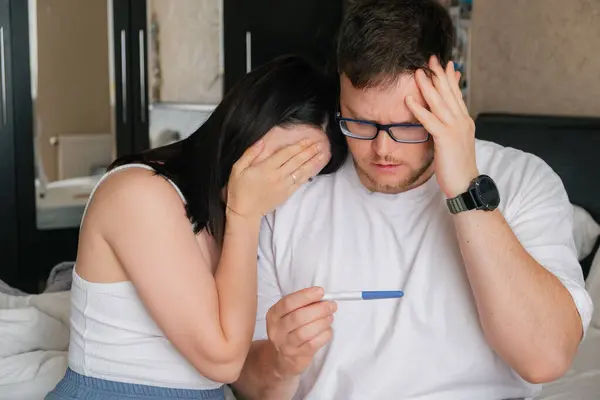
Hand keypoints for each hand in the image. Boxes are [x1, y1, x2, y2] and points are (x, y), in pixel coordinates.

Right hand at [227, 139, 325, 221]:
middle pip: (297, 161)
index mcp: (266, 167)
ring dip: (313, 162)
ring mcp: (284, 185)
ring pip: (301, 171)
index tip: (308, 139)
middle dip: (309, 151)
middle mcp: (278, 175)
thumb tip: (261, 141)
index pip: (286, 153)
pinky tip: (314, 168)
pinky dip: (308, 174)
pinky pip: (300, 182)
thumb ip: (250, 153)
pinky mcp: (286, 194)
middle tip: (320, 144)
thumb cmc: (239, 189)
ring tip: (322, 154)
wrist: (244, 212)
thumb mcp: (238, 168)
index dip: (298, 146)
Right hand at [266, 287, 336, 377]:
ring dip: (323, 322)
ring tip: (330, 317)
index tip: (321, 292)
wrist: (283, 357)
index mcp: (274, 314)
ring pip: (306, 332)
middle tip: (331, 305)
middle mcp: (277, 330)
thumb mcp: (290, 314)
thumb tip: (324, 298)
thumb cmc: (291, 329)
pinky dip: (324, 334)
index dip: (306, 296)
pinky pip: (314, 343)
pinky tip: (327, 330)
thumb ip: (303, 304)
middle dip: (319, 309)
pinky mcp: (297, 355)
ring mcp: (286, 344)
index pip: (288, 303)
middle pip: (298, 317)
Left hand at [405, 56, 478, 197]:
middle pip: (448, 93)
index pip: (456, 95)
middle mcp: (462, 121)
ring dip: (428, 86)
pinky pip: (430, 120)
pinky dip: (419, 109)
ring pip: (439, 103)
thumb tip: (444, 118)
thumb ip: (450, 127)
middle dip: (439, 75)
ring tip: (418, 72)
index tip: (444, 64)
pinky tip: (409, 99)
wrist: (466, 184)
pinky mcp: (445, 139)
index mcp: (464, 121)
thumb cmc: (458, 166)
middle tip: (430, 59)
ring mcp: (455, 129)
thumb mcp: (455, 142)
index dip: (449, 79)